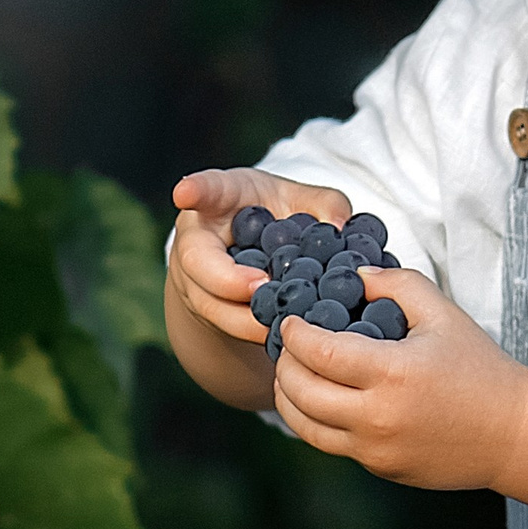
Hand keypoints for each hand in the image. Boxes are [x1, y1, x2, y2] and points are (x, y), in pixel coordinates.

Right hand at [163, 167, 350, 408]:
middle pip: (197, 260)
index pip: (204, 189)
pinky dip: (255, 333)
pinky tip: (283, 339)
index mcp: (219, 198)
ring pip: (209, 304)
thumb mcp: (298, 200)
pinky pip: (226, 326)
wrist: (247, 254)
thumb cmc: (273, 215)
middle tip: (262, 285)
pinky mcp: (208, 312)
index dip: (194, 190)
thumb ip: (324, 204)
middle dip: (227, 278)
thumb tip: (341, 227)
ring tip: (280, 322)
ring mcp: (196, 280)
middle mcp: (198, 239)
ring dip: (244, 318)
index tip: (185, 193)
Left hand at [270, 266, 527, 490]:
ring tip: (291, 375)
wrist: (515, 433)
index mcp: (392, 373)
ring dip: (288, 398)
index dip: (294, 333)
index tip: (291, 321)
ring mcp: (377, 449)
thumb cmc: (480, 368)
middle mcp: (378, 417)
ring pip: (305, 426)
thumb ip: (397, 283)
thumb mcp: (443, 314)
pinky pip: (333, 444)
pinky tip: (321, 400)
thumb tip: (355, 276)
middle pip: (300, 391)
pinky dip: (316, 420)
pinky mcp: (381, 468)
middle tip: (287, 346)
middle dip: (284, 364)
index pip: (317, 352)